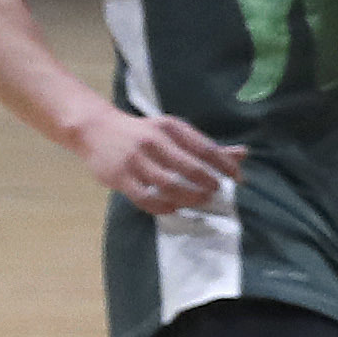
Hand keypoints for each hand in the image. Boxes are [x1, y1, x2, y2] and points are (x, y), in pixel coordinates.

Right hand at [72, 102, 240, 216]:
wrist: (94, 129)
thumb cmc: (141, 132)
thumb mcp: (171, 131)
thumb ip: (204, 146)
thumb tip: (243, 154)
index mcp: (169, 127)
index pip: (204, 147)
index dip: (225, 165)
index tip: (239, 179)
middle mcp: (153, 141)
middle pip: (188, 167)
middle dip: (207, 183)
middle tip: (216, 191)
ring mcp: (135, 160)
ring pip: (168, 185)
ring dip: (188, 197)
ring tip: (198, 201)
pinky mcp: (120, 177)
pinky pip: (146, 199)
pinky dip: (163, 207)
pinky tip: (173, 208)